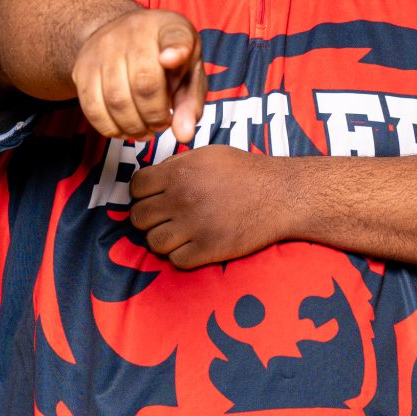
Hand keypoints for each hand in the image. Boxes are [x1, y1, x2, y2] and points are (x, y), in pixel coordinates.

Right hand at [72, 8, 204, 144]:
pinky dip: (110, 128)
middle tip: (161, 125)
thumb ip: (190, 102)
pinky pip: (93, 108)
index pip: (174, 36)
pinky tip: (124, 129)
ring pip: (116, 100)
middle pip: (144, 83)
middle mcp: (134, 31)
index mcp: (169, 27)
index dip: (175, 49)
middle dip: (155, 116)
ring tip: (145, 130)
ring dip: (134, 127)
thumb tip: (184, 135)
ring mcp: (103, 48)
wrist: (118, 34)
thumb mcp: (187, 72)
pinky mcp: (82, 67)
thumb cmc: (162, 57)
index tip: (171, 59)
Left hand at [128, 148, 287, 268]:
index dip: (142, 194)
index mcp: (178, 172)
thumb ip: (176, 165)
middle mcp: (181, 199)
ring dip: (163, 239)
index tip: (154, 198)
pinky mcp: (208, 249)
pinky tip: (194, 245)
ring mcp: (193, 226)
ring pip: (154, 242)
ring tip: (178, 234)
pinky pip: (176, 260)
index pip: (135, 188)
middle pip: (139, 218)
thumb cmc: (246, 172)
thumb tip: (151, 180)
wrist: (281, 195)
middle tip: (165, 218)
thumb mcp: (208, 155)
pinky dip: (182, 256)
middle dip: (149, 218)